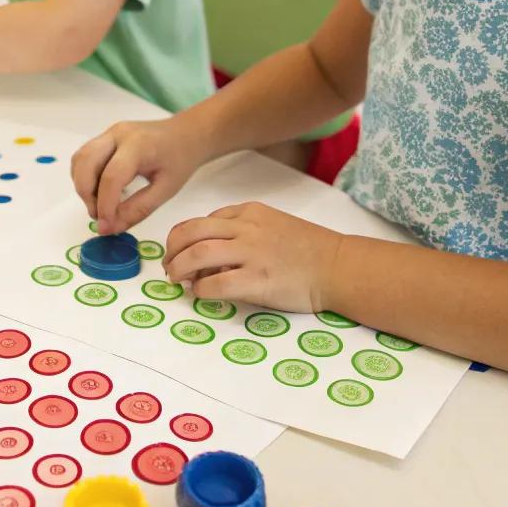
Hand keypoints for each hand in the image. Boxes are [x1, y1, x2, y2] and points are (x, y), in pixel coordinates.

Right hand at [71, 117, 203, 233]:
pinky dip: (85, 177)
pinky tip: (101, 191)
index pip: (111, 176)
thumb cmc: (180, 160)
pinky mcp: (105, 138)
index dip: (105, 205)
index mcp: (138, 145)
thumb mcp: (167, 189)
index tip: (105, 227)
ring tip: (100, 205)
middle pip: (86, 162)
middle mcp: (118, 134)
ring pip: (80, 159)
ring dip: (82, 186)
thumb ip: (138, 209)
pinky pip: (84, 157)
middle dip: (87, 194)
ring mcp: (109, 133)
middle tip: (100, 216)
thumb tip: (110, 227)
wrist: (186, 134)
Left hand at [164, 202, 342, 313]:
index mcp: (249, 213)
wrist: (338, 266)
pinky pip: (216, 284)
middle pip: (191, 232)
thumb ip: (243, 231)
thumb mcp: (273, 225)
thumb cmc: (309, 249)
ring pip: (197, 254)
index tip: (180, 252)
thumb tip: (211, 252)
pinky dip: (200, 289)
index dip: (184, 238)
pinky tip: (201, 294)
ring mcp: (251, 254)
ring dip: (179, 268)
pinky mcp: (257, 281)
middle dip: (172, 249)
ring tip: (176, 280)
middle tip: (168, 266)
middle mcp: (246, 228)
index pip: (203, 220)